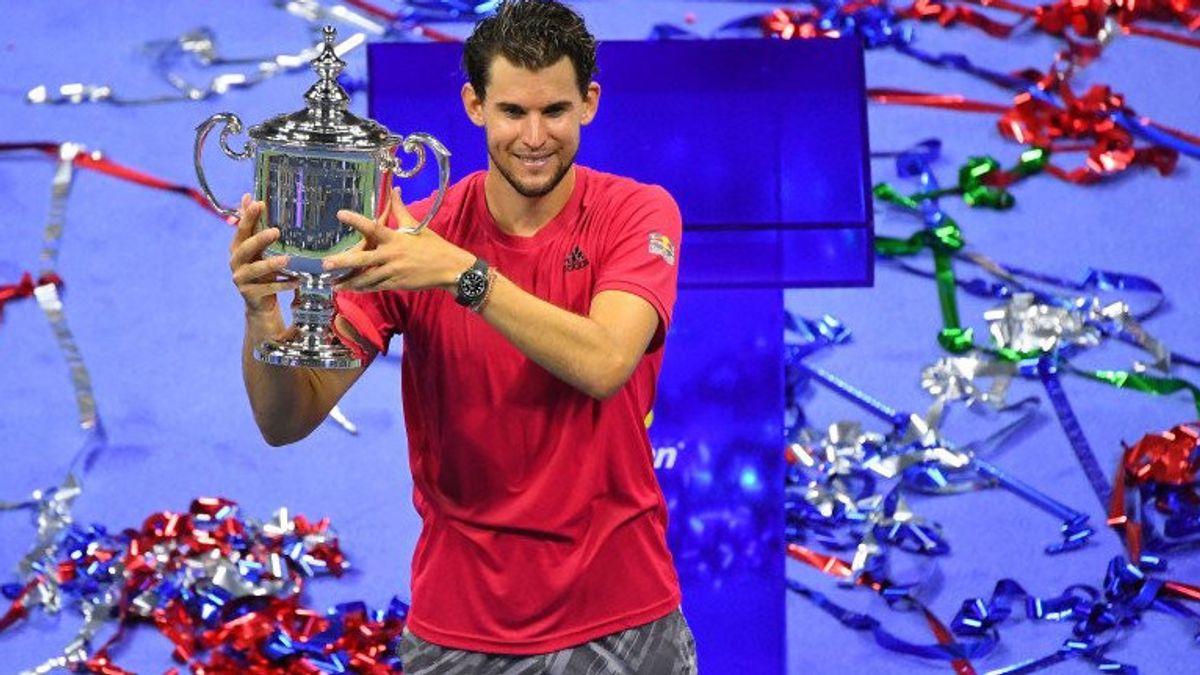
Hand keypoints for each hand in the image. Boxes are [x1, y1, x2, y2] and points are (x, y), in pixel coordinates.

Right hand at [229, 194, 298, 314]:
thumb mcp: (258, 247)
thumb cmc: (262, 269)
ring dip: (271, 264)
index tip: (259, 204)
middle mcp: (236, 261)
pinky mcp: (249, 294)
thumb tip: (248, 196)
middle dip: (260, 239)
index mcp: (237, 247)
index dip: (249, 217)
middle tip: (276, 231)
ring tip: (287, 259)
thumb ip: (253, 225)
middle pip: (246, 248)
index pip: (242, 229)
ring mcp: (240, 278)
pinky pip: (267, 289)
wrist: (259, 301)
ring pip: (255, 269)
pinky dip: (282, 285)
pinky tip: (296, 282)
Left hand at [324, 186, 472, 292]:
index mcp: (395, 238)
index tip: (340, 214)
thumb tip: (395, 190)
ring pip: (367, 278)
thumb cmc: (432, 245)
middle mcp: (392, 255)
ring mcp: (394, 271)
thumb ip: (400, 209)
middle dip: (343, 262)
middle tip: (326, 264)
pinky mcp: (397, 284)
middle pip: (363, 259)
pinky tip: (352, 288)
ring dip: (349, 281)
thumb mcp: (416, 226)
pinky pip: (376, 286)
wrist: (449, 267)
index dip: (356, 220)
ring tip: (333, 284)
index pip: (372, 227)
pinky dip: (364, 288)